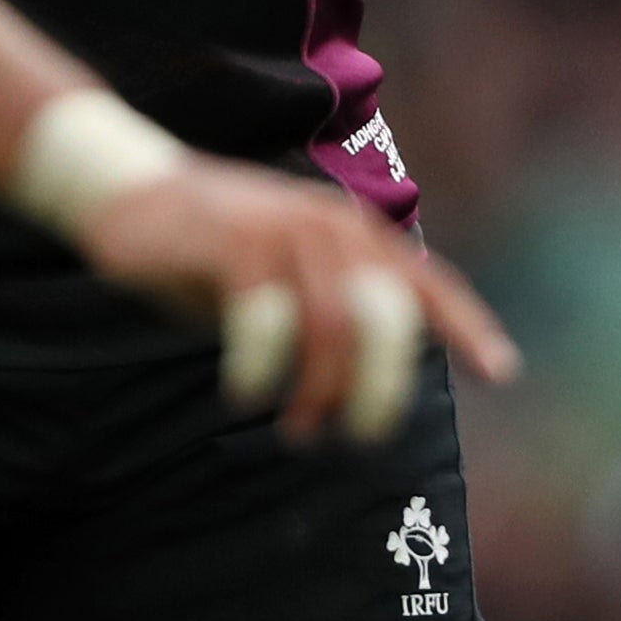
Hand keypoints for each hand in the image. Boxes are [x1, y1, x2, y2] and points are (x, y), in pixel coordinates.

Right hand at [76, 159, 517, 442]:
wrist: (122, 185)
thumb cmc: (203, 244)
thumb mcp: (278, 274)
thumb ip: (326, 308)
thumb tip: (366, 377)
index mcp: (347, 229)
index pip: (423, 283)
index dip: (466, 326)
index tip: (499, 372)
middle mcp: (326, 223)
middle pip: (385, 317)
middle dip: (379, 387)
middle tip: (359, 435)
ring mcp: (280, 229)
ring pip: (331, 326)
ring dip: (319, 389)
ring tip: (298, 429)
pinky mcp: (232, 243)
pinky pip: (265, 319)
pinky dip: (261, 367)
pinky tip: (246, 392)